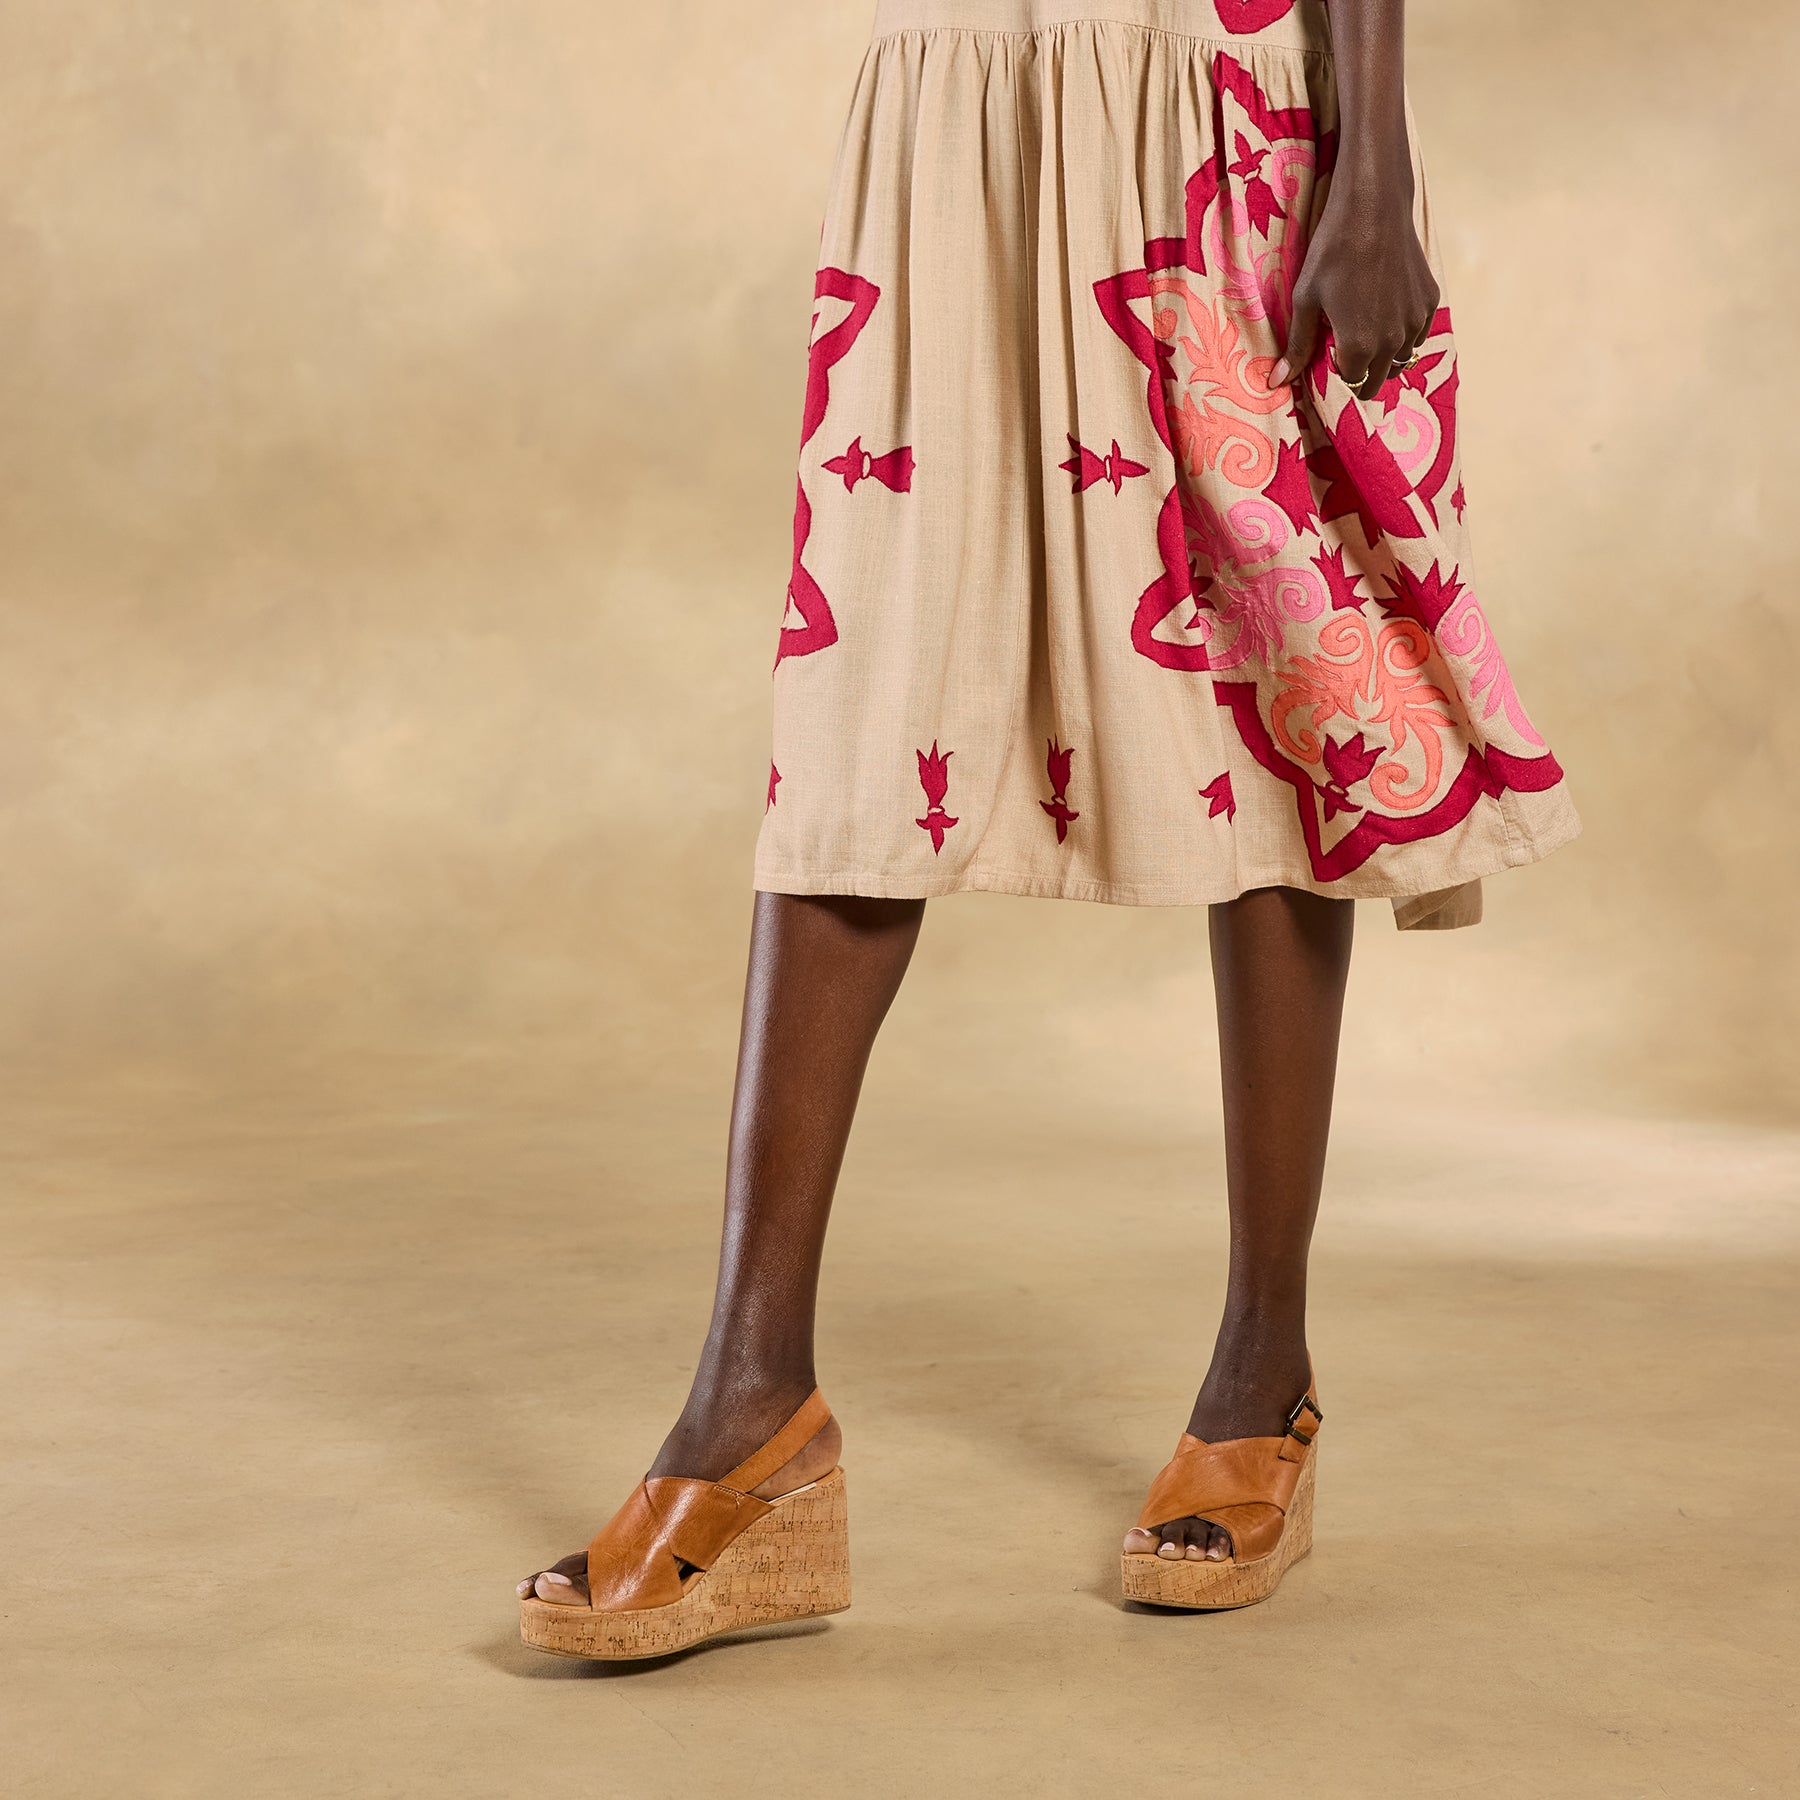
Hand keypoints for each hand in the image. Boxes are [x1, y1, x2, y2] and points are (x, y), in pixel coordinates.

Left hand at [1268, 168, 1439, 403]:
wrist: (1373, 208)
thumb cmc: (1333, 252)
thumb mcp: (1306, 300)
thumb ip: (1297, 346)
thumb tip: (1275, 383)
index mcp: (1359, 347)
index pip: (1350, 383)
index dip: (1337, 373)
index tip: (1328, 353)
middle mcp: (1393, 341)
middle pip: (1377, 381)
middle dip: (1360, 375)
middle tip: (1345, 351)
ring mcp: (1415, 321)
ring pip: (1400, 359)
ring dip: (1383, 356)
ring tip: (1365, 328)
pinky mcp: (1429, 301)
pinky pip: (1416, 334)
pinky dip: (1403, 333)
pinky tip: (1385, 311)